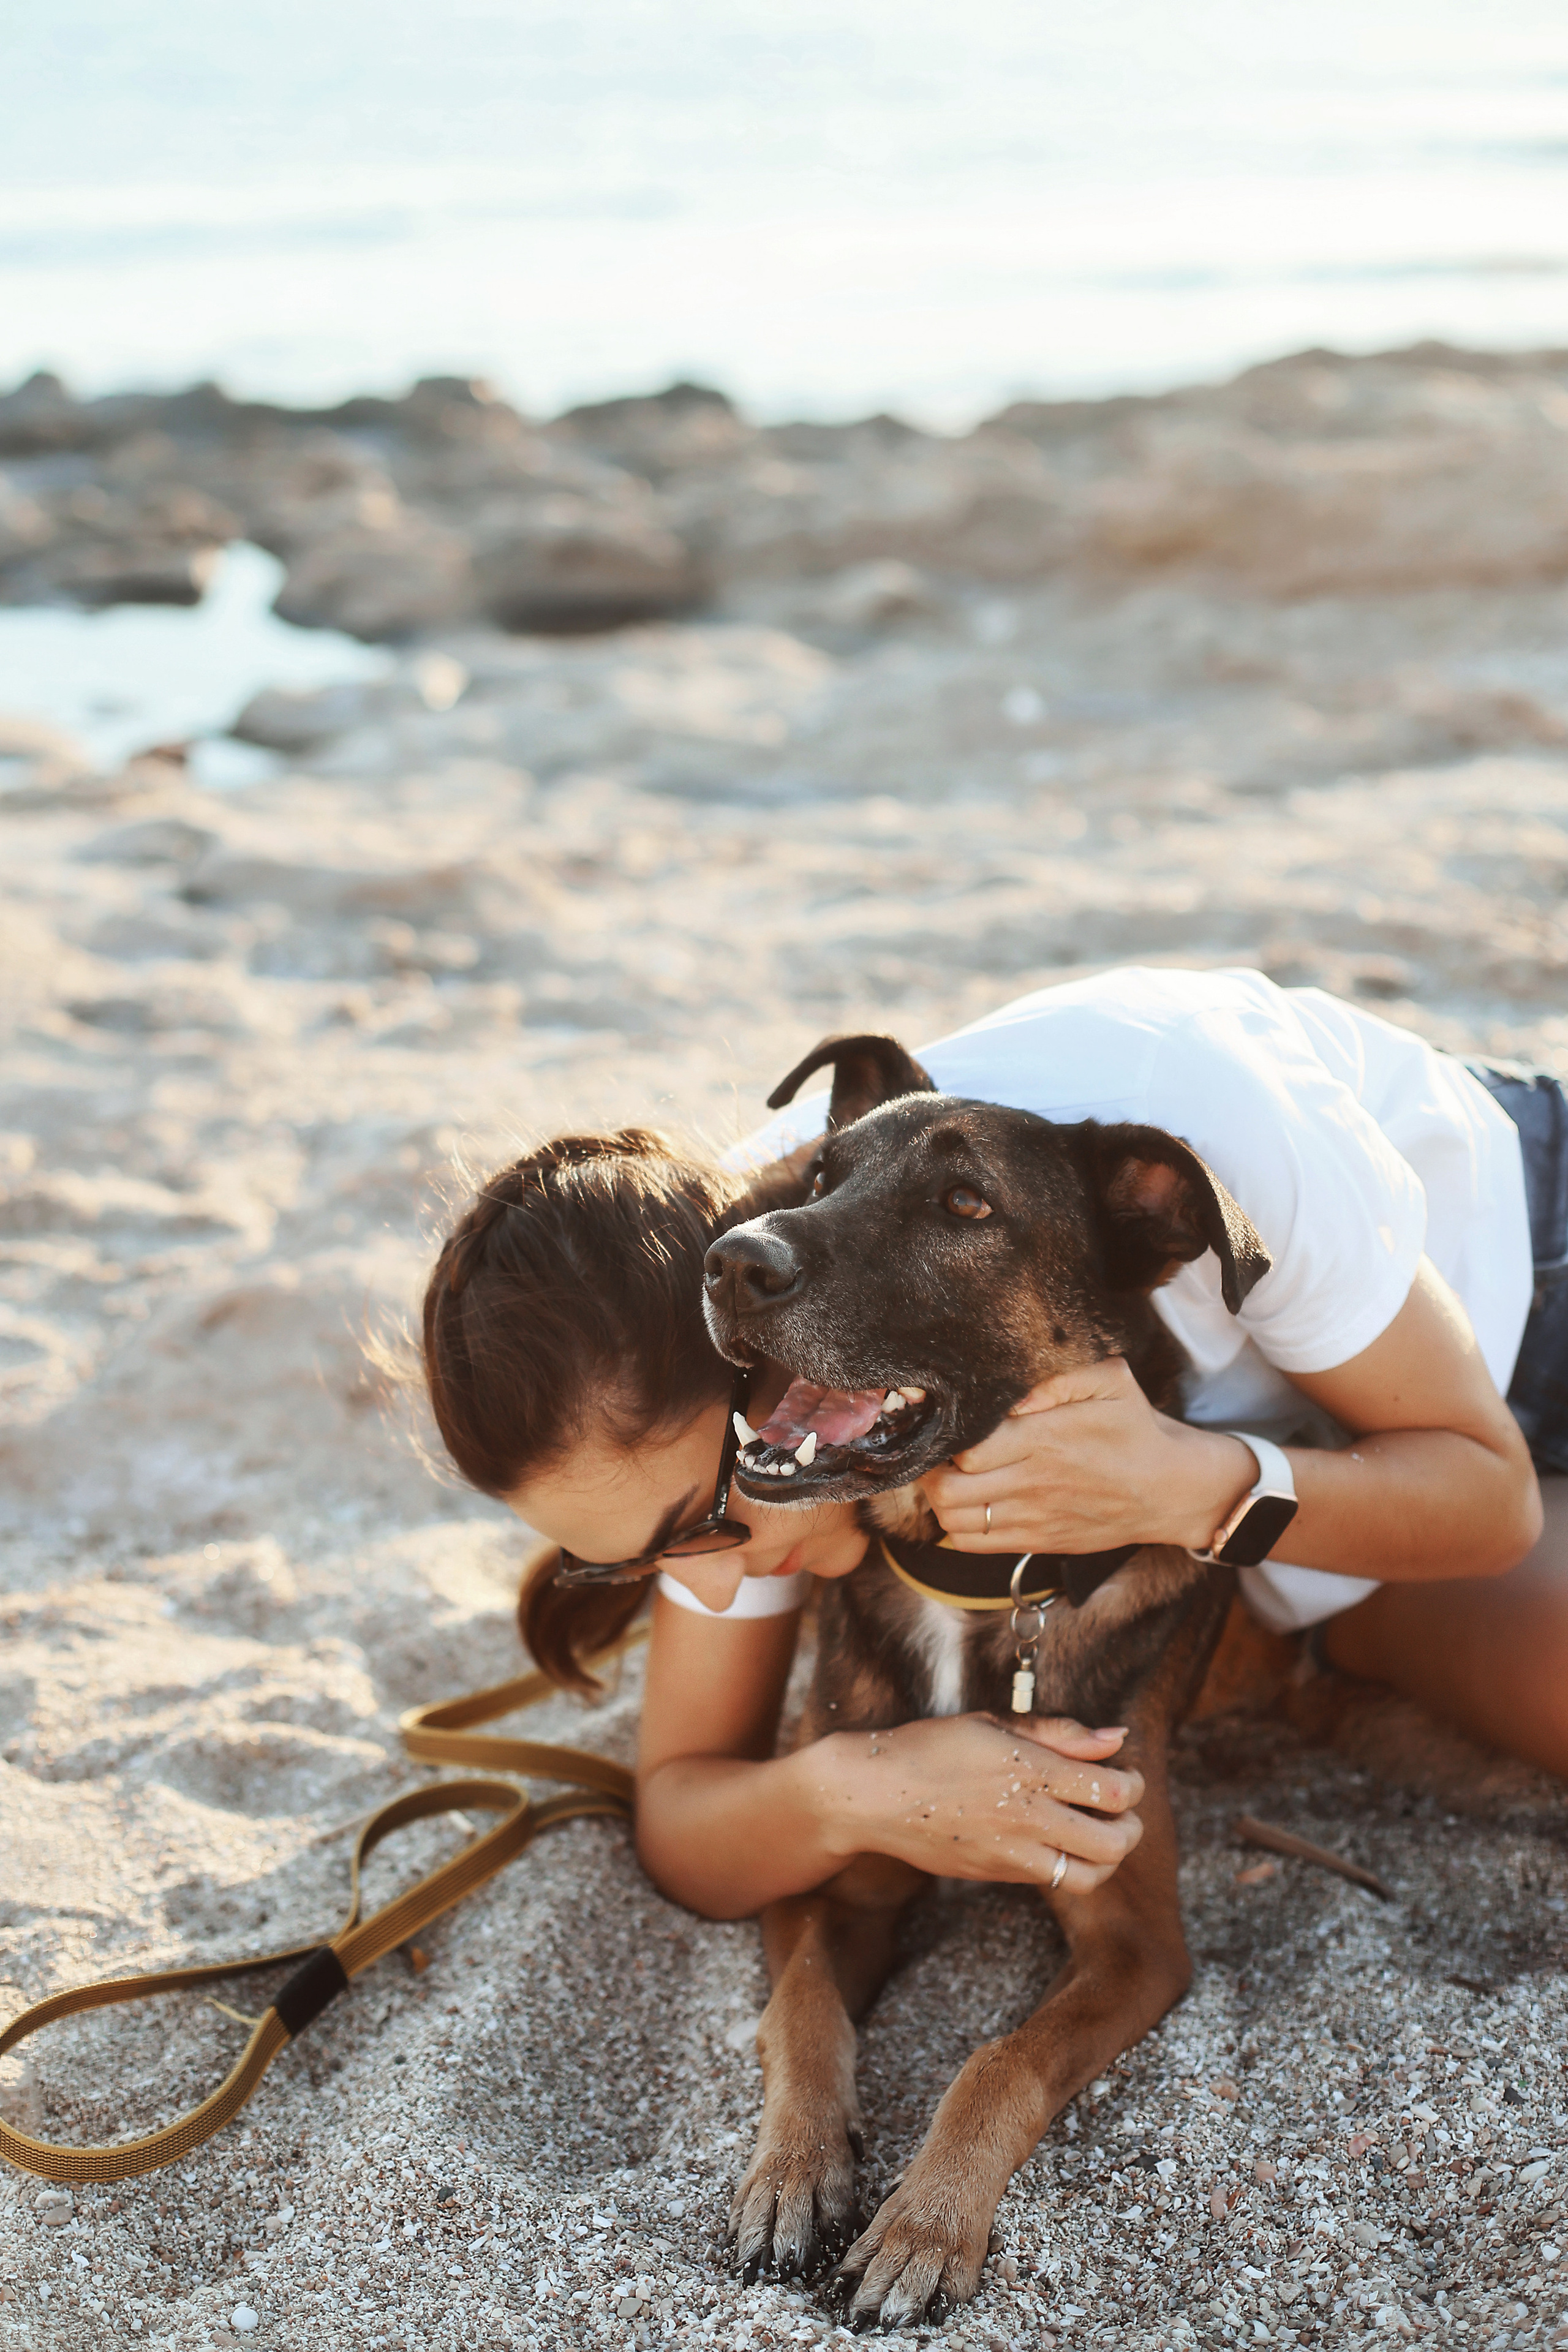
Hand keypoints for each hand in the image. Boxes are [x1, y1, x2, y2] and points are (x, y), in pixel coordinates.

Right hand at [803, 1712, 1143, 1894]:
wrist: (874, 1794)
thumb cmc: (931, 1746)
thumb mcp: (994, 1724)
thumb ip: (1060, 1733)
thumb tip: (1116, 1736)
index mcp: (1030, 1770)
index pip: (1113, 1792)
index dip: (1133, 1783)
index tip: (1123, 1773)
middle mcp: (1028, 1816)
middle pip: (1116, 1842)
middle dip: (1132, 1826)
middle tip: (1120, 1810)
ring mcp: (1013, 1852)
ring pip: (1091, 1876)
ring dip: (1107, 1857)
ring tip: (1097, 1834)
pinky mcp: (998, 1874)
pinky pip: (1053, 1880)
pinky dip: (1071, 1865)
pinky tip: (1057, 1840)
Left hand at [921, 1357, 1255, 1555]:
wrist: (1169, 1490)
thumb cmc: (1135, 1429)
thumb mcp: (1111, 1382)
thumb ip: (1059, 1377)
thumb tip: (1012, 1397)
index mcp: (1046, 1438)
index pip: (966, 1448)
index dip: (945, 1437)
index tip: (945, 1424)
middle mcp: (1033, 1481)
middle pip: (947, 1488)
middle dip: (930, 1469)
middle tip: (935, 1451)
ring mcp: (1032, 1517)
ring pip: (953, 1520)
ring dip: (938, 1499)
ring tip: (947, 1475)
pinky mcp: (1036, 1541)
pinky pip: (973, 1544)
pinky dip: (955, 1527)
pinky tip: (967, 1502)